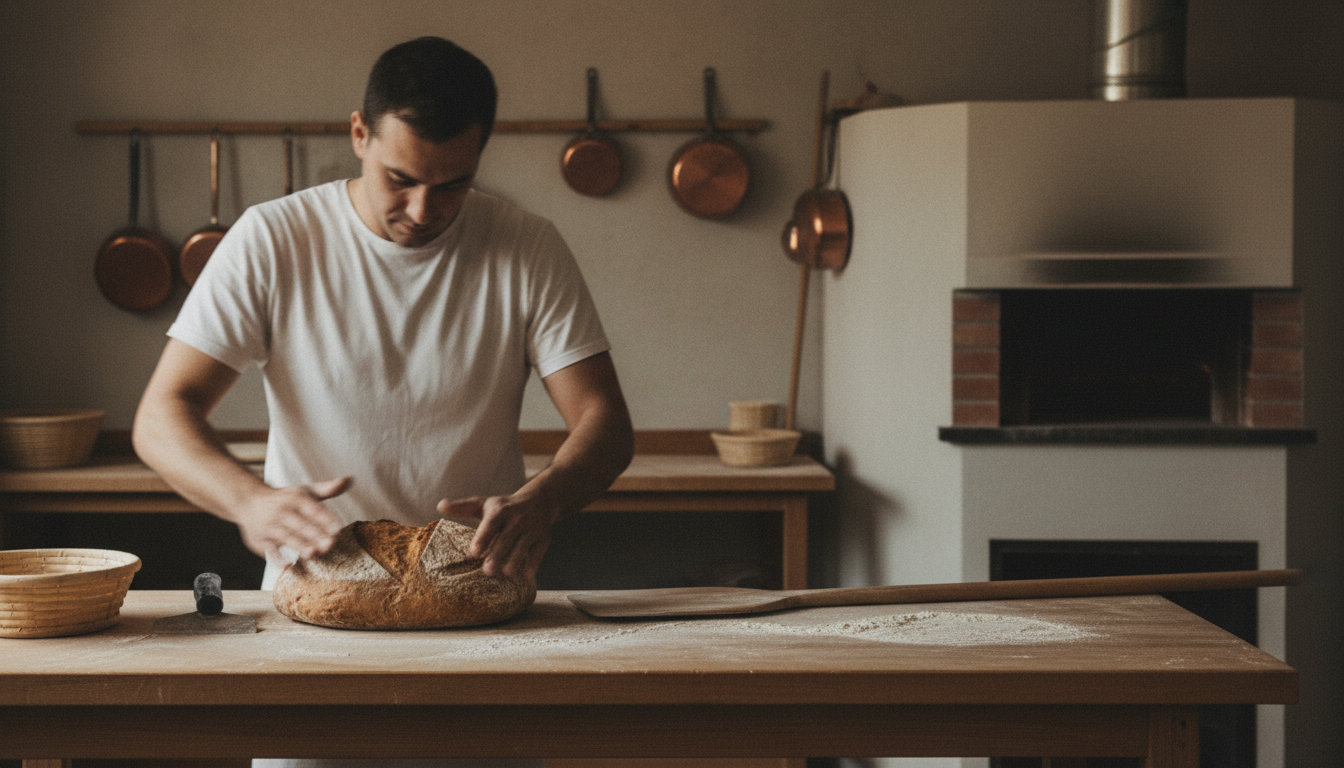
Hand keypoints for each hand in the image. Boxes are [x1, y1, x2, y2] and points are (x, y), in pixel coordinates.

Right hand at [234, 476, 351, 560]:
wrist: (247, 501)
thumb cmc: (284, 498)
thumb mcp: (304, 491)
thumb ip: (327, 489)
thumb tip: (349, 479)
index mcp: (295, 499)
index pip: (313, 509)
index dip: (326, 519)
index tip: (339, 529)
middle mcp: (282, 512)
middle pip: (301, 525)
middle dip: (316, 535)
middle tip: (330, 545)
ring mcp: (269, 527)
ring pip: (286, 537)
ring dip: (299, 546)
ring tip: (313, 554)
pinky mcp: (259, 540)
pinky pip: (268, 550)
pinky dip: (277, 558)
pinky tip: (288, 566)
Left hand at [437, 492, 555, 578]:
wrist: (540, 500)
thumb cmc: (505, 507)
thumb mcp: (484, 504)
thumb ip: (463, 508)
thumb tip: (440, 506)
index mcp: (500, 510)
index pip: (491, 523)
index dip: (483, 537)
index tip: (474, 552)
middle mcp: (517, 518)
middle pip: (506, 538)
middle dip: (497, 554)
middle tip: (487, 571)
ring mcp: (532, 528)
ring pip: (523, 546)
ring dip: (515, 559)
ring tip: (506, 573)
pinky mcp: (543, 538)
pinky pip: (538, 551)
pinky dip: (534, 563)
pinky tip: (526, 575)